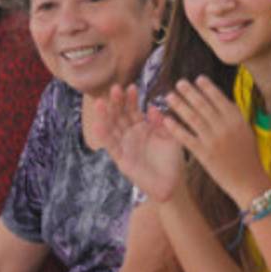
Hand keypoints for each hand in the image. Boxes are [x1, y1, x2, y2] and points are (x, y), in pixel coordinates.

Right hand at [92, 84, 184, 201]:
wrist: (172, 184)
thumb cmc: (172, 160)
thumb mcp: (170, 137)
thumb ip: (161, 123)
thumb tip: (152, 108)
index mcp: (142, 127)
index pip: (133, 109)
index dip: (131, 99)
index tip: (131, 87)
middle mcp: (131, 134)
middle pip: (120, 115)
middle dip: (117, 102)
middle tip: (114, 89)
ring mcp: (125, 146)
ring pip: (112, 128)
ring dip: (105, 116)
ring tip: (100, 103)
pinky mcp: (122, 160)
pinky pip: (112, 147)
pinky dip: (104, 137)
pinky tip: (98, 126)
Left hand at [161, 77, 270, 206]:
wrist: (249, 181)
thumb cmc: (247, 156)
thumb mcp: (245, 131)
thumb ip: (232, 116)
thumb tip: (219, 99)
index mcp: (237, 119)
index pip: (219, 98)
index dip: (207, 87)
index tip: (197, 79)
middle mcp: (225, 127)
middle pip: (203, 105)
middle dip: (189, 92)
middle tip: (179, 83)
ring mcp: (213, 140)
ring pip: (193, 118)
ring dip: (179, 105)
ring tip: (169, 96)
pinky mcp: (204, 154)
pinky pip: (186, 137)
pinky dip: (175, 128)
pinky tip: (166, 120)